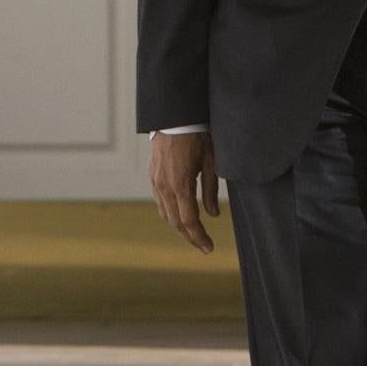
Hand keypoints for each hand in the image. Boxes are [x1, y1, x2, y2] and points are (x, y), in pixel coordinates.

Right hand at [148, 130, 220, 252]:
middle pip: (175, 222)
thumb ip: (211, 190)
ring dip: (179, 227)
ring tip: (194, 234)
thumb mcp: (211, 162)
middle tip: (204, 247)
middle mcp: (164, 186)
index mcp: (180, 184)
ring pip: (165, 214)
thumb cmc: (197, 136)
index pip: (189, 220)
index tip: (209, 248)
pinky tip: (180, 215)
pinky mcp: (153, 176)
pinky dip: (170, 213)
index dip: (199, 237)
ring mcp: (156, 181)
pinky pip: (160, 202)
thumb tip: (213, 214)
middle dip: (190, 237)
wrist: (174, 116)